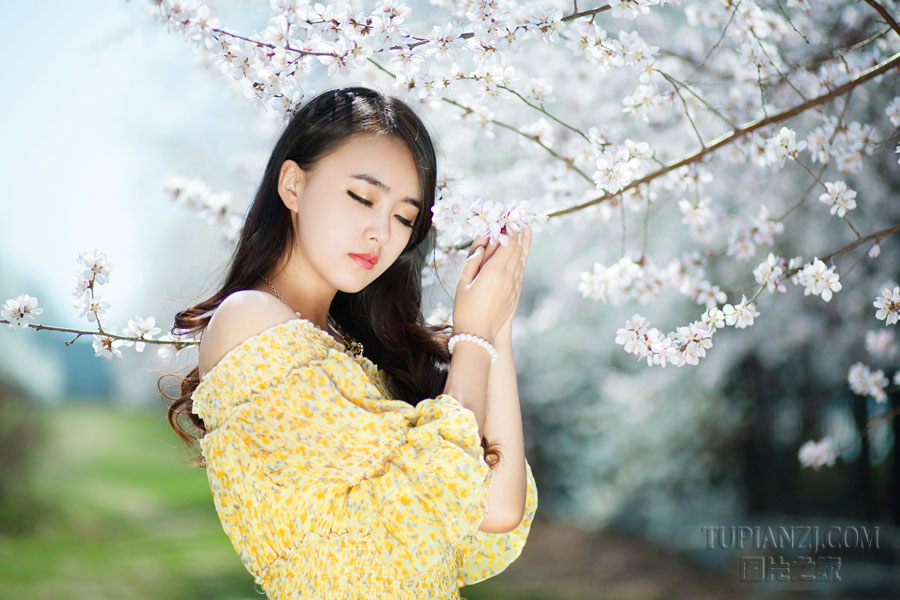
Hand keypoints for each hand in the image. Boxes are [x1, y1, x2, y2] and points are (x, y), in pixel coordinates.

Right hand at [453, 226, 526, 345]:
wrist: (478, 335)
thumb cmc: (466, 308)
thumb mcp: (464, 282)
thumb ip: (474, 260)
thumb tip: (483, 243)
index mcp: (495, 271)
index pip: (507, 243)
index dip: (508, 229)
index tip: (507, 216)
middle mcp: (509, 277)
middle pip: (517, 249)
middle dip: (516, 233)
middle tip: (516, 218)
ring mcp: (514, 286)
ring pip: (522, 260)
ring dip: (523, 244)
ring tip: (526, 229)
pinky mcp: (516, 295)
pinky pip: (521, 272)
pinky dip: (523, 259)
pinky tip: (523, 253)